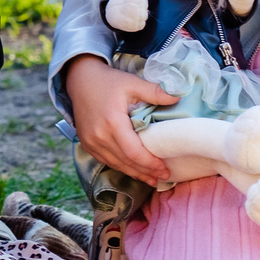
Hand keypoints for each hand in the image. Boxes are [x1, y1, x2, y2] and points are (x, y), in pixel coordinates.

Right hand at [61, 54, 176, 185]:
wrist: (80, 80)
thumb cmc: (109, 82)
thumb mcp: (133, 83)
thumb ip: (155, 91)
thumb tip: (179, 96)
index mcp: (113, 122)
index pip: (134, 152)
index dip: (150, 164)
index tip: (166, 169)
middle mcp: (99, 136)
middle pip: (126, 162)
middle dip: (146, 172)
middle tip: (164, 177)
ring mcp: (90, 142)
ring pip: (116, 164)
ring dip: (135, 173)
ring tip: (152, 179)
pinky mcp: (87, 144)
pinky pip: (106, 160)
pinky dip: (121, 167)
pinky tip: (133, 170)